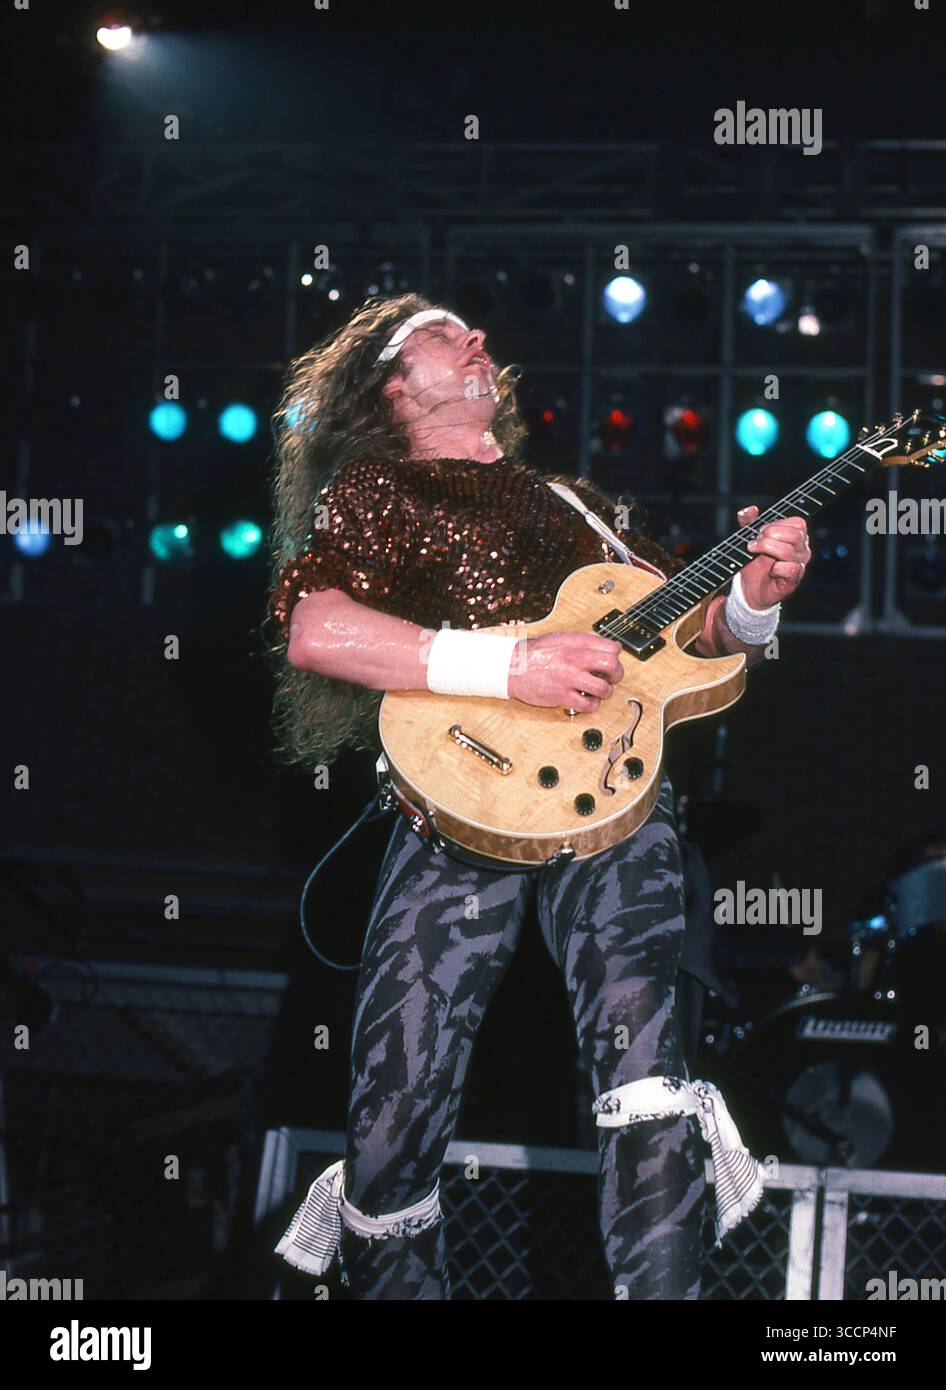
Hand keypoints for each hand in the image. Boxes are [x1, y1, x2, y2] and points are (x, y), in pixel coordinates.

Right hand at [507, 632, 623, 710]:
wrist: (511, 666)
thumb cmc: (534, 653)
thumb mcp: (560, 638)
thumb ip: (582, 642)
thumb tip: (602, 647)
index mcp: (576, 643)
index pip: (612, 648)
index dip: (616, 656)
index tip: (611, 662)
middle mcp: (575, 659)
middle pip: (613, 666)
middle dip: (617, 674)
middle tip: (611, 678)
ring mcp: (570, 678)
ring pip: (604, 688)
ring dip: (606, 692)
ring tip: (599, 691)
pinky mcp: (563, 696)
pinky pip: (588, 705)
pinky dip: (592, 705)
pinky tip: (586, 701)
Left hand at [737, 505, 810, 608]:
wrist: (750, 588)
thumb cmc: (755, 562)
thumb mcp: (750, 539)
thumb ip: (749, 522)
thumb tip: (749, 509)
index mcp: (797, 537)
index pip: (798, 523)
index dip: (777, 524)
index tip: (761, 531)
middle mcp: (802, 550)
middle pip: (795, 535)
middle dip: (770, 535)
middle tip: (755, 542)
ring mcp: (800, 565)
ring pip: (789, 551)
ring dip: (767, 549)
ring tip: (753, 551)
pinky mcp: (794, 580)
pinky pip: (791, 568)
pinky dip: (777, 568)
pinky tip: (770, 570)